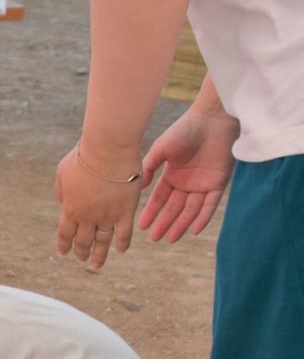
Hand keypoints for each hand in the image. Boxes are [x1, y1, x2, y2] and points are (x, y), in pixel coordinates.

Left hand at [55, 142, 142, 268]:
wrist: (108, 148)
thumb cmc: (84, 155)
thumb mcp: (62, 173)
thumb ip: (62, 191)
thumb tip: (63, 202)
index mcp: (70, 208)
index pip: (65, 233)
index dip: (64, 244)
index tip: (63, 253)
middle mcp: (87, 216)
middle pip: (83, 240)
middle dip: (81, 252)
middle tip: (81, 260)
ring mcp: (107, 215)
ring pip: (102, 241)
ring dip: (99, 255)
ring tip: (96, 264)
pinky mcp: (126, 211)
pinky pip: (124, 232)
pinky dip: (122, 243)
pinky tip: (121, 250)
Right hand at [137, 108, 237, 242]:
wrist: (211, 119)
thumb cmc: (184, 130)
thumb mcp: (161, 149)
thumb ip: (150, 167)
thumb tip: (140, 187)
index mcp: (172, 175)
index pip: (160, 199)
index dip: (151, 213)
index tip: (141, 227)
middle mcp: (186, 183)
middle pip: (174, 208)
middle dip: (164, 223)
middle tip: (154, 239)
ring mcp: (202, 184)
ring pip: (190, 210)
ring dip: (181, 224)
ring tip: (170, 238)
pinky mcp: (219, 182)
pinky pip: (210, 204)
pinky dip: (202, 217)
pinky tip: (194, 230)